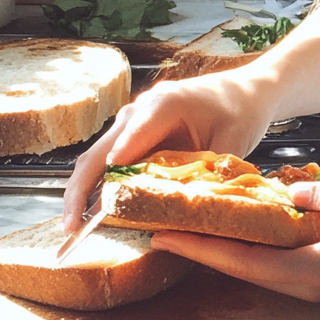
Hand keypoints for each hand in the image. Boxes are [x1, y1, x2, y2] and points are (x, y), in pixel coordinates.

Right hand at [62, 68, 275, 232]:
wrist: (247, 90)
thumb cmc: (242, 109)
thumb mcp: (233, 141)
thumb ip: (209, 172)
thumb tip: (190, 209)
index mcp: (163, 104)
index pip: (126, 143)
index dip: (107, 176)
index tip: (94, 209)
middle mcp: (141, 109)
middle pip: (99, 151)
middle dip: (80, 190)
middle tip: (71, 229)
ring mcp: (135, 119)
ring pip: (99, 156)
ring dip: (86, 190)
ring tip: (77, 228)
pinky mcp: (137, 132)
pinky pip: (112, 158)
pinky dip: (101, 184)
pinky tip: (97, 212)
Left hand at [148, 178, 319, 301]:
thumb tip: (286, 193)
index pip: (248, 261)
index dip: (204, 249)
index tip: (167, 237)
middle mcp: (313, 286)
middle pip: (246, 270)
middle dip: (204, 250)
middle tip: (164, 230)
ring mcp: (319, 284)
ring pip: (259, 269)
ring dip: (225, 250)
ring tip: (192, 228)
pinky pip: (278, 265)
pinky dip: (252, 249)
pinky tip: (239, 230)